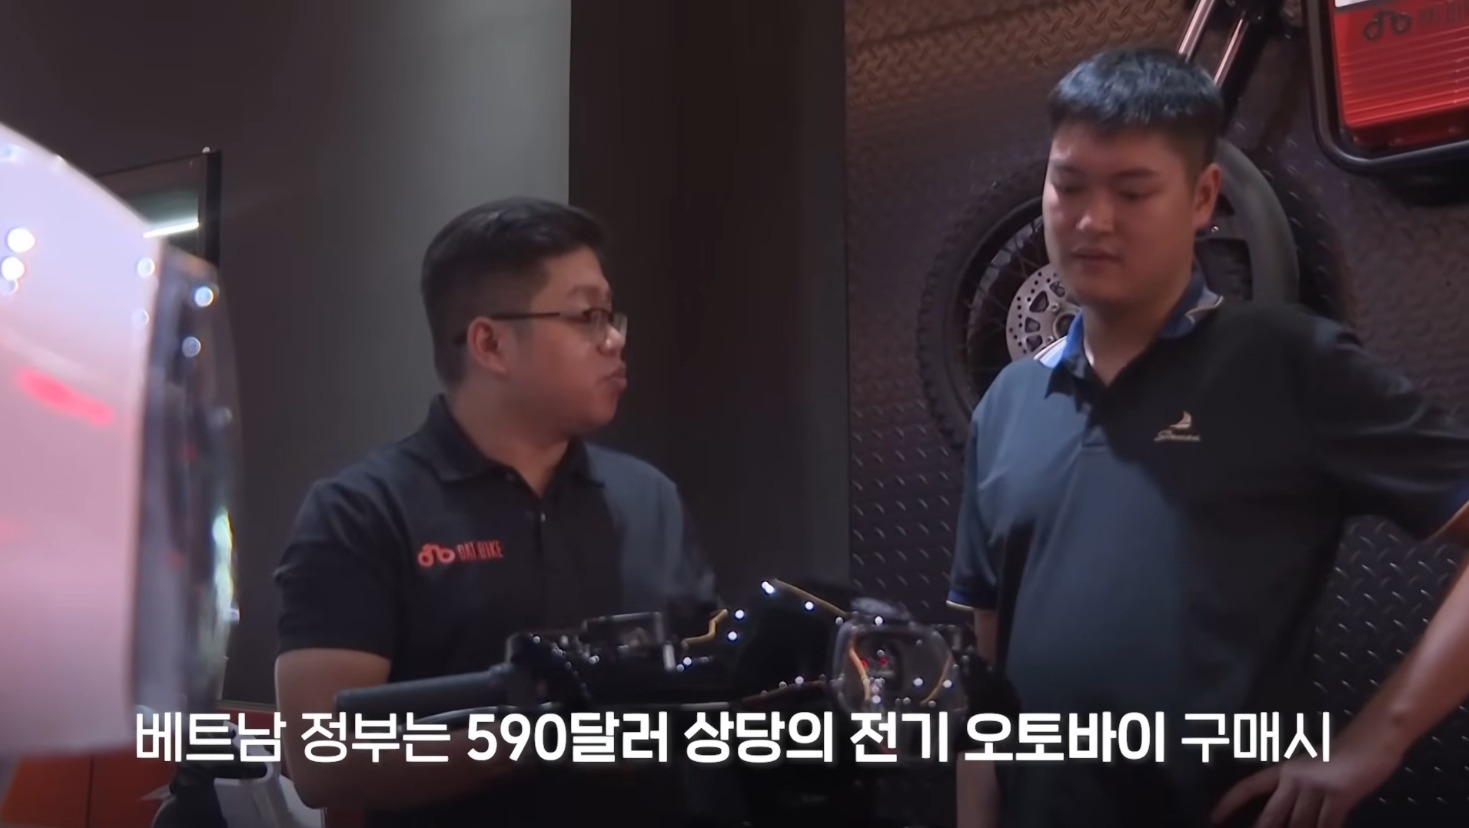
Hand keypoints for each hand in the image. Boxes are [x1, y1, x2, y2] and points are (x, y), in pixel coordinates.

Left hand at [1210, 733, 1401, 827]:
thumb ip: (1300, 791)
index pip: (1249, 787)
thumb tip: (1290, 817)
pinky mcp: (1339, 795)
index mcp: (1285, 769)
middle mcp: (1295, 778)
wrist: (1372, 738)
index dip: (1229, 803)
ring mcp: (1316, 786)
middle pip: (1271, 815)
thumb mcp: (1314, 769)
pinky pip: (1327, 826)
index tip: (1213, 818)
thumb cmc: (1344, 755)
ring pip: (1298, 825)